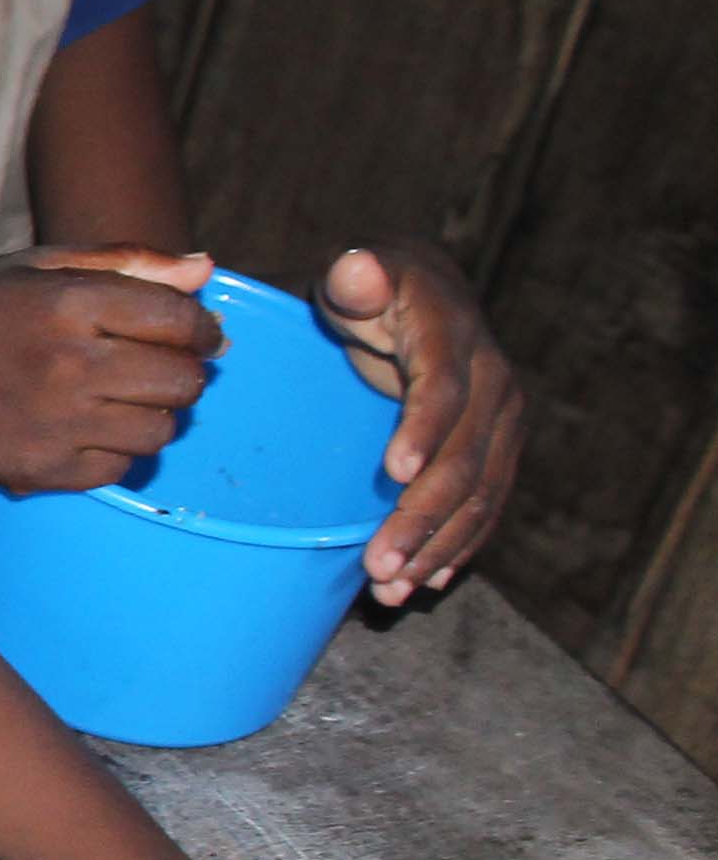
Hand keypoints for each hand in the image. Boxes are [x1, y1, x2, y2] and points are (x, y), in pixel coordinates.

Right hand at [0, 246, 220, 489]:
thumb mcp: (33, 266)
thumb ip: (123, 260)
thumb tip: (205, 270)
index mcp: (69, 301)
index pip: (182, 321)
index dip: (202, 329)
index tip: (194, 334)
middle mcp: (68, 363)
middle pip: (183, 381)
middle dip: (183, 373)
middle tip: (153, 368)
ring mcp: (54, 421)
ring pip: (160, 431)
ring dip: (153, 415)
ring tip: (117, 399)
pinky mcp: (37, 468)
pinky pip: (118, 469)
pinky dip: (114, 451)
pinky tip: (82, 429)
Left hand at [316, 243, 521, 603]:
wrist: (424, 293)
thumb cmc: (370, 284)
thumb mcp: (357, 271)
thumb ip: (356, 276)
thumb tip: (360, 269)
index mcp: (455, 339)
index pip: (442, 391)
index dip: (423, 432)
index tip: (396, 475)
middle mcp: (493, 385)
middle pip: (465, 460)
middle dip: (423, 517)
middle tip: (379, 566)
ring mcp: (503, 423)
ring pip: (480, 494)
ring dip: (439, 546)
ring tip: (393, 589)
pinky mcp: (499, 450)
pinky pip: (486, 504)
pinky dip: (459, 545)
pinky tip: (429, 580)